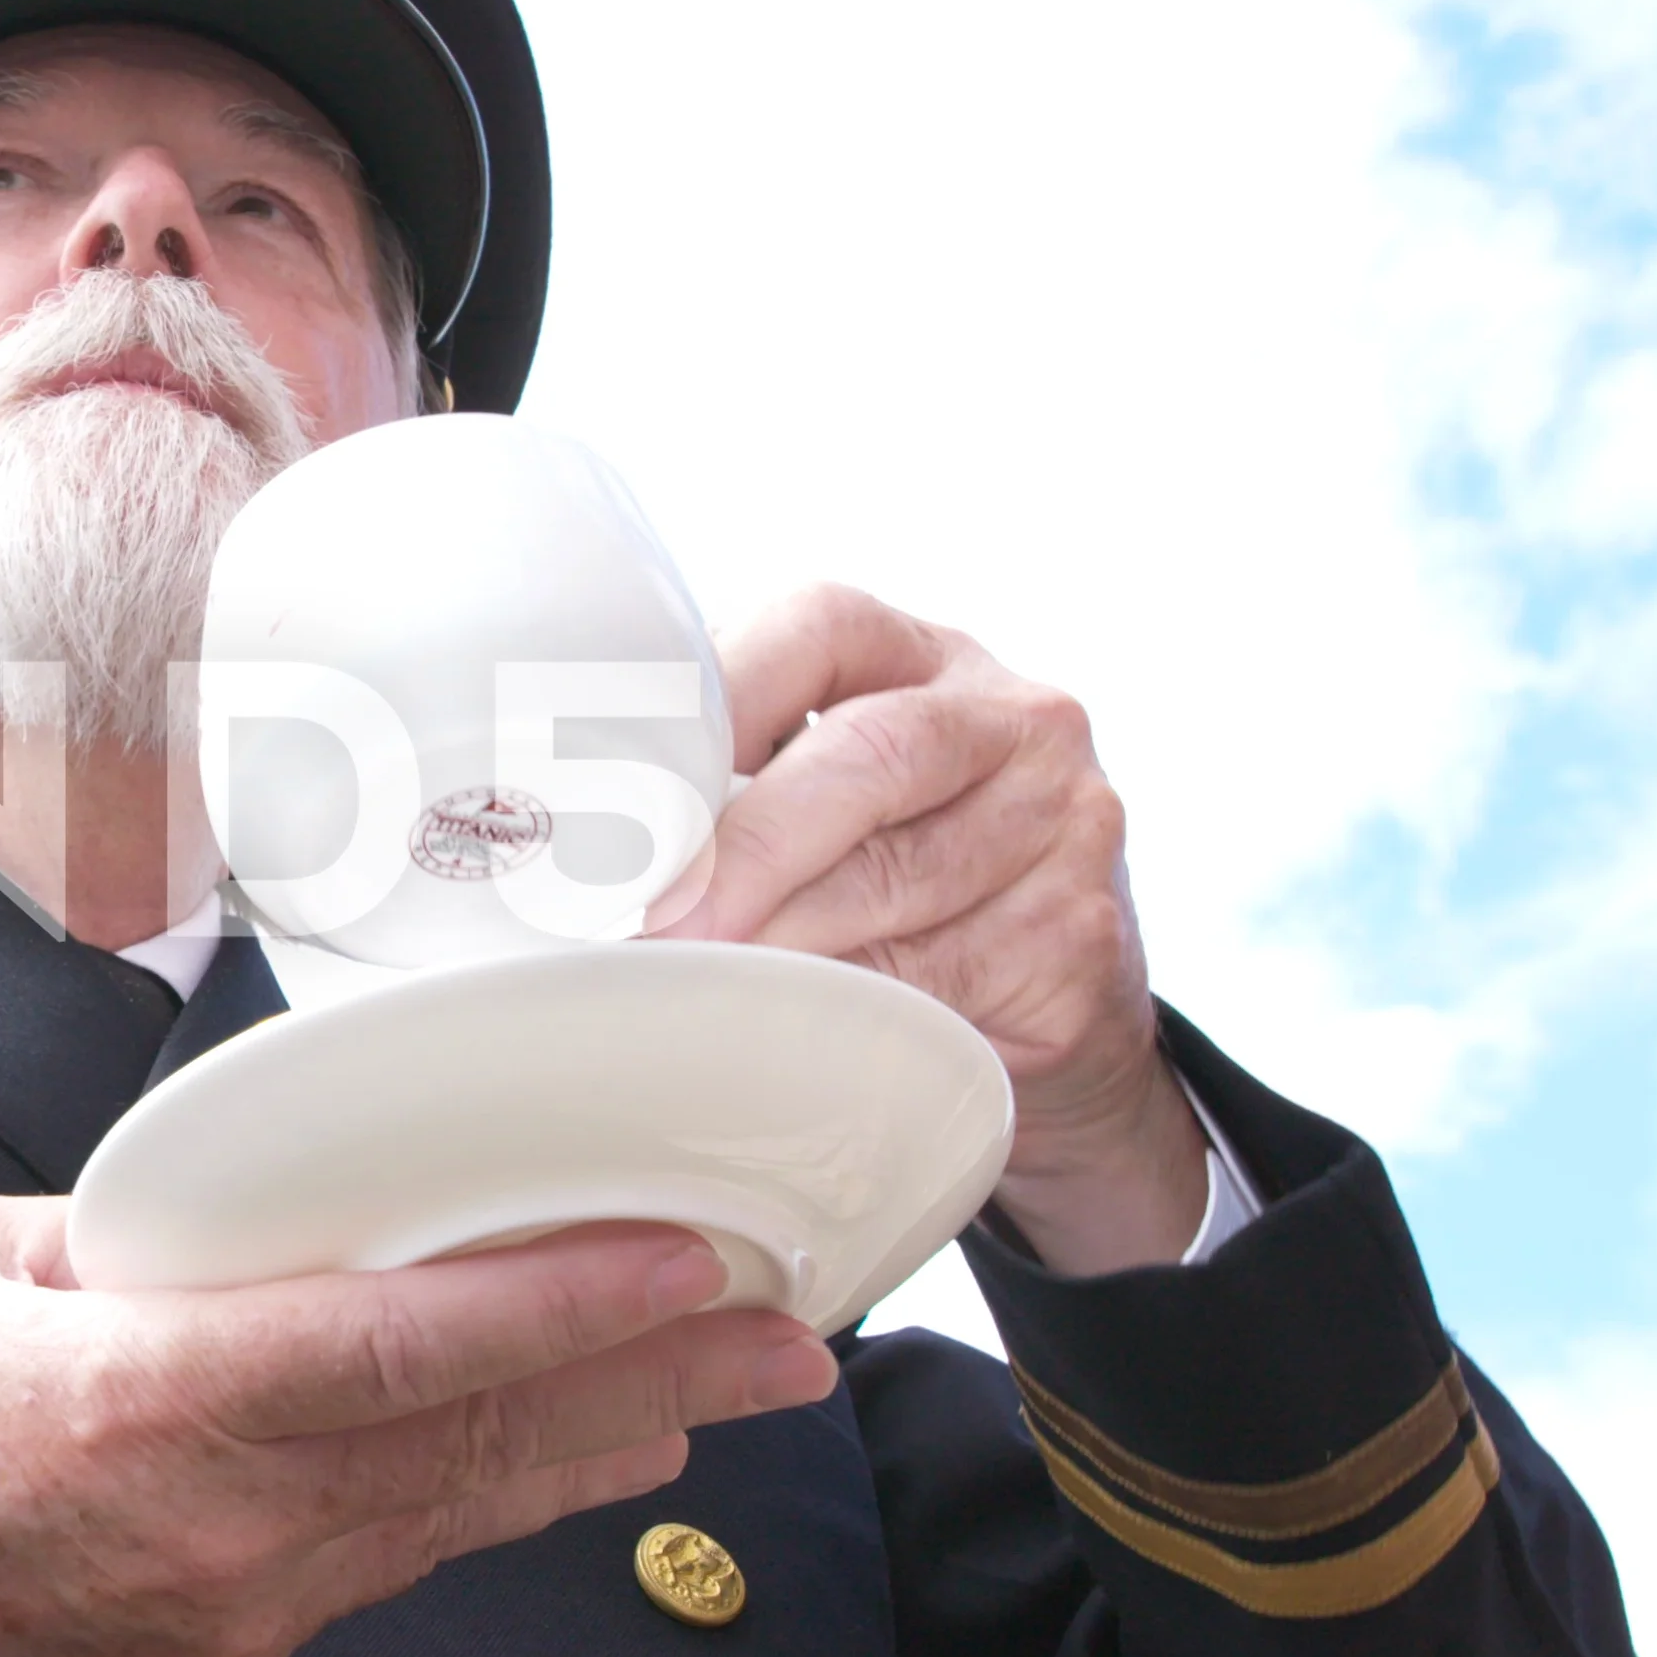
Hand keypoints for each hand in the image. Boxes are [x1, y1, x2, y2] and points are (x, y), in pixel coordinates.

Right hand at [0, 1192, 832, 1656]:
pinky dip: (509, 1498)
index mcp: (144, 1395)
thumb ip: (113, 1224)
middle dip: (651, 1376)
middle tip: (788, 1333)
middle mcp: (222, 1510)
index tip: (681, 1264)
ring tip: (735, 1388)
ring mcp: (245, 1597)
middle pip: (479, 1435)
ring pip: (465, 1506)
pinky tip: (590, 1460)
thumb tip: (237, 1196)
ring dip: (610, 1441)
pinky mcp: (246, 1645)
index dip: (556, 1306)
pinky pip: (404, 1555)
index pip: (395, 1348)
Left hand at [651, 582, 1206, 1272]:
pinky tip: (791, 1029)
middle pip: (870, 754)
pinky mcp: (1080, 939)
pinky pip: (942, 976)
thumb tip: (576, 833)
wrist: (1058, 1005)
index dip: (718, 696)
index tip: (635, 787)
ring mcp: (1069, 824)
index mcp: (928, 656)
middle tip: (655, 918)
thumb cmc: (900, 878)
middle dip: (746, 844)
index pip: (821, 627)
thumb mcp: (831, 796)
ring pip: (900, 877)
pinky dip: (848, 1007)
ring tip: (694, 979)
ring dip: (782, 938)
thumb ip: (737, 779)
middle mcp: (1018, 719)